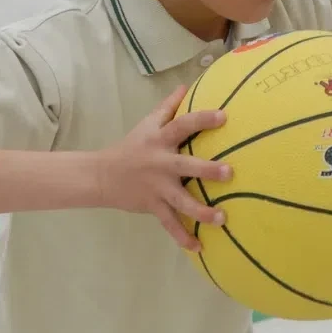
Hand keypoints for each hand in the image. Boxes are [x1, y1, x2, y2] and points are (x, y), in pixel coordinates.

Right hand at [98, 85, 232, 251]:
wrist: (102, 175)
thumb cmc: (131, 146)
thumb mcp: (147, 124)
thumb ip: (168, 106)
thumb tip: (186, 86)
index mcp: (159, 140)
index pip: (182, 125)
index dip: (202, 120)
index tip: (224, 116)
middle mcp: (159, 164)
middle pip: (184, 166)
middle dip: (206, 170)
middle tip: (229, 173)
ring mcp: (156, 188)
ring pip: (180, 202)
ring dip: (201, 211)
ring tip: (222, 218)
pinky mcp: (152, 206)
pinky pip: (169, 224)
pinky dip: (182, 237)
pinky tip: (199, 247)